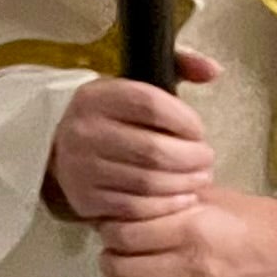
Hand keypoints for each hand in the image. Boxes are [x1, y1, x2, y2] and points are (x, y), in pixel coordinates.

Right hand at [45, 48, 224, 223]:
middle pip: (153, 149)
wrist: (62, 151)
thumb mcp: (135, 85)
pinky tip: (182, 197)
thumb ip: (177, 67)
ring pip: (148, 182)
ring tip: (200, 178)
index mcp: (95, 97)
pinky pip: (137, 209)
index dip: (185, 120)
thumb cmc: (113, 118)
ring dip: (184, 183)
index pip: (150, 105)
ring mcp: (81, 168)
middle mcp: (83, 131)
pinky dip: (167, 206)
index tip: (198, 130)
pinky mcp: (85, 200)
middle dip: (192, 158)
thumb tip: (214, 70)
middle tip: (207, 160)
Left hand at [100, 187, 276, 276]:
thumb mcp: (212, 195)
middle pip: (124, 271)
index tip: (110, 232)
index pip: (125, 236)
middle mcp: (194, 266)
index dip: (109, 234)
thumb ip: (171, 198)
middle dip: (109, 264)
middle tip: (112, 258)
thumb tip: (128, 202)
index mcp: (192, 228)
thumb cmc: (257, 220)